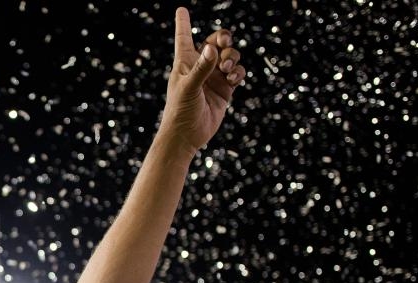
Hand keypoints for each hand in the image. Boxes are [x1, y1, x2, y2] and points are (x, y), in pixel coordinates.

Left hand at [159, 8, 245, 157]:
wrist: (187, 136)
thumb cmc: (180, 111)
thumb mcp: (188, 88)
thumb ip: (201, 68)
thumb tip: (212, 48)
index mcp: (184, 63)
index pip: (183, 37)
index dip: (183, 23)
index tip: (181, 9)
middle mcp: (200, 67)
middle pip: (215, 42)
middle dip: (223, 38)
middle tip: (225, 42)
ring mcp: (213, 78)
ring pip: (229, 56)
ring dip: (232, 57)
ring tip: (227, 69)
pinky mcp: (224, 89)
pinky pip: (237, 73)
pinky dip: (238, 72)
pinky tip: (233, 79)